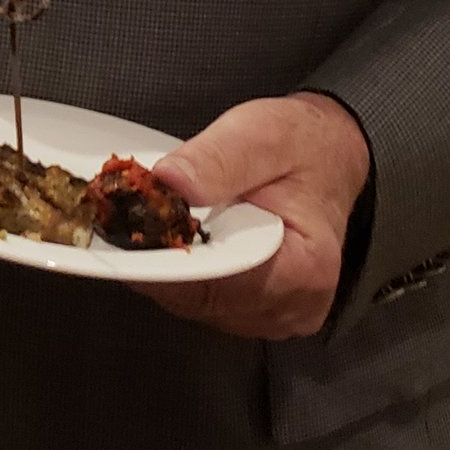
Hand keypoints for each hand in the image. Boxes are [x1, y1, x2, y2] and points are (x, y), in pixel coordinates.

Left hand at [133, 92, 371, 339]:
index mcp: (304, 269)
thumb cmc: (300, 146)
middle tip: (125, 215)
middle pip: (199, 299)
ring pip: (195, 303)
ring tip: (151, 220)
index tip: (121, 231)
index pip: (214, 285)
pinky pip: (204, 299)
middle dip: (158, 257)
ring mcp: (275, 315)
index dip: (161, 260)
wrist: (328, 157)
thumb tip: (168, 182)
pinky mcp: (259, 310)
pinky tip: (174, 236)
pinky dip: (182, 270)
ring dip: (167, 265)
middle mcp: (292, 307)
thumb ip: (218, 159)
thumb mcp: (261, 133)